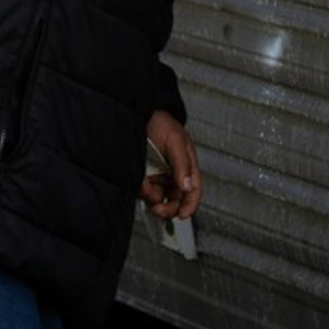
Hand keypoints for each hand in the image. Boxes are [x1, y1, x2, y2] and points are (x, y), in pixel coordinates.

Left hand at [141, 109, 200, 224]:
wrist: (136, 113)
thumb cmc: (160, 121)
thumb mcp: (175, 141)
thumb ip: (183, 165)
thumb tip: (188, 186)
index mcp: (186, 165)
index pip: (193, 190)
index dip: (190, 205)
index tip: (183, 215)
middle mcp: (173, 172)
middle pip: (175, 199)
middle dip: (169, 207)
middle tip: (161, 210)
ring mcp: (157, 175)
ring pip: (158, 197)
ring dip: (153, 199)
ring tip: (148, 191)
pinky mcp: (143, 176)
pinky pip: (144, 190)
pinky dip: (142, 190)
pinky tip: (142, 184)